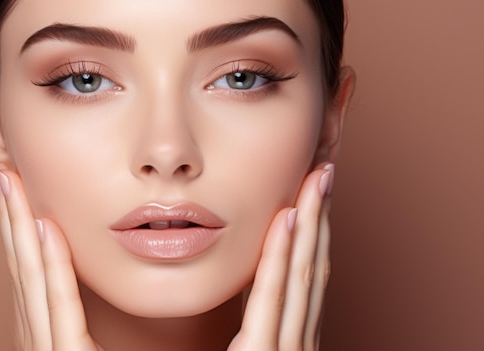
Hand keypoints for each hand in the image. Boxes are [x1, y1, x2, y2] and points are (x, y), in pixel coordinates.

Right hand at [0, 163, 101, 350]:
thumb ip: (70, 317)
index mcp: (36, 328)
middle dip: (8, 211)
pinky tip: (45, 228)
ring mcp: (45, 345)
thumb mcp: (78, 345)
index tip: (11, 184)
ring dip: (19, 222)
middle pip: (19, 260)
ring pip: (31, 272)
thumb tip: (70, 275)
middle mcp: (33, 332)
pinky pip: (61, 301)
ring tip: (11, 180)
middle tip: (0, 167)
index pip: (23, 266)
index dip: (14, 223)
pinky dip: (53, 262)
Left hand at [228, 163, 333, 350]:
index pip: (309, 278)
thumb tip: (255, 294)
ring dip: (311, 221)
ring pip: (302, 271)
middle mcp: (300, 341)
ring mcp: (288, 348)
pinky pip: (272, 294)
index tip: (316, 195)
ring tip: (317, 178)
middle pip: (314, 265)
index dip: (316, 233)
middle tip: (325, 171)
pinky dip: (281, 254)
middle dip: (321, 215)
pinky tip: (287, 217)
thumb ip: (257, 328)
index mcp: (296, 340)